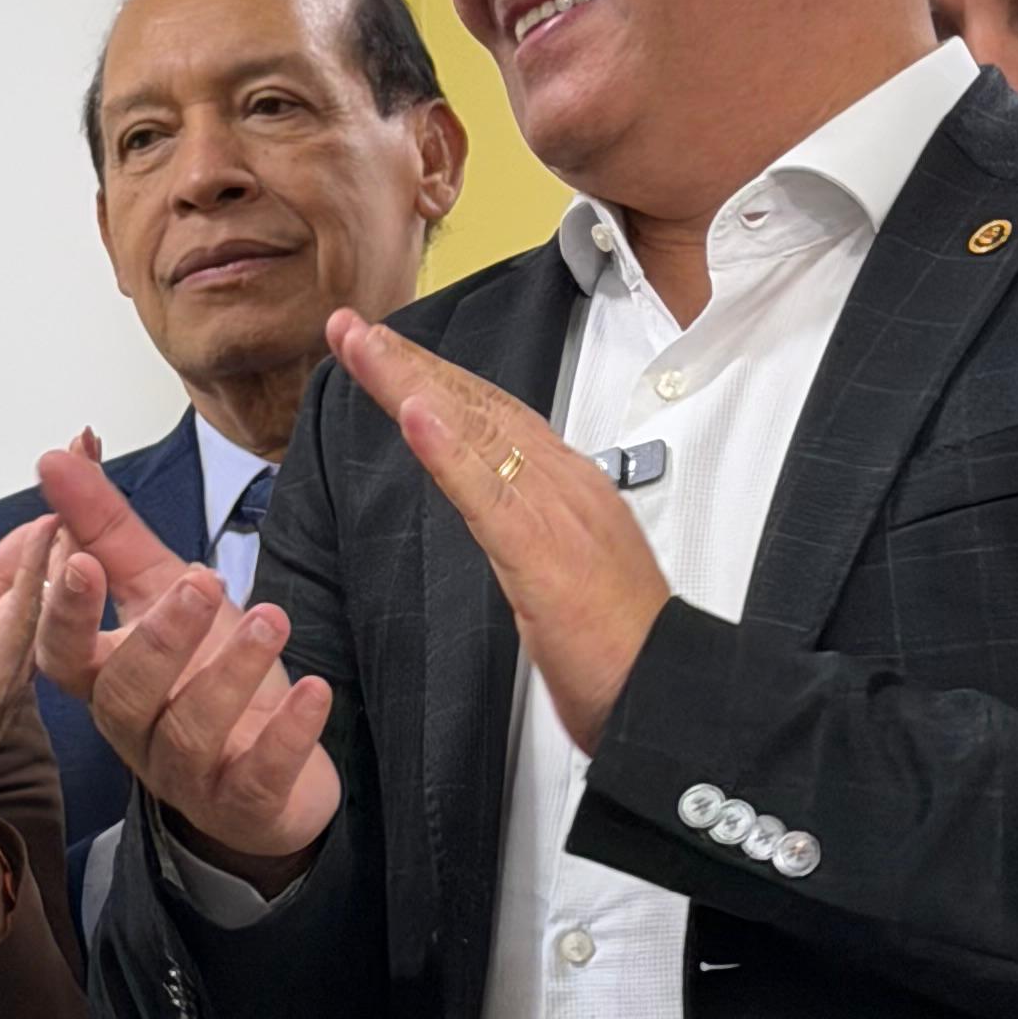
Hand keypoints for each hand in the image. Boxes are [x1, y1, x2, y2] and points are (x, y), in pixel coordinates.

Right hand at [31, 446, 339, 880]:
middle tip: (200, 582)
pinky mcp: (246, 804)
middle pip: (126, 692)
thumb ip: (107, 528)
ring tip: (270, 620)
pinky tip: (313, 693)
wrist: (267, 781)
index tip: (80, 559)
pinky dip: (285, 735)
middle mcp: (135, 731)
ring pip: (190, 732)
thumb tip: (56, 454)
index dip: (65, 612)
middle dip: (160, 637)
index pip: (64, 652)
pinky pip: (257, 778)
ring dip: (230, 673)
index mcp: (105, 678)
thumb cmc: (203, 675)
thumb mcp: (160, 591)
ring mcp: (188, 773)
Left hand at [327, 311, 668, 755]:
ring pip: (473, 431)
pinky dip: (445, 450)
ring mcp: (556, 512)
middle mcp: (564, 482)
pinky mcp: (543, 554)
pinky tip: (412, 414)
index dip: (434, 377)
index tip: (383, 350)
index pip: (492, 413)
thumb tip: (499, 506)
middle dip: (408, 363)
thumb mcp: (565, 570)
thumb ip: (533, 527)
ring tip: (363, 346)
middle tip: (349, 327)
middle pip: (475, 406)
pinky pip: (485, 493)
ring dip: (411, 384)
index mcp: (570, 485)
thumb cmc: (620, 645)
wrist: (668, 691)